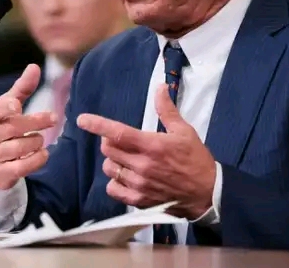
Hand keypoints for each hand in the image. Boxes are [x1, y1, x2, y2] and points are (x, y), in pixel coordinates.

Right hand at [0, 64, 56, 189]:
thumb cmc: (0, 126)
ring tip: (40, 139)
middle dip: (37, 122)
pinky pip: (22, 166)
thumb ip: (22, 88)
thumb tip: (34, 66)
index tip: (17, 106)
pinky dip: (37, 159)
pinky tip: (43, 153)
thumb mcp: (7, 106)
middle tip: (54, 117)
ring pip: (21, 147)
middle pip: (14, 128)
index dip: (4, 108)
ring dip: (37, 141)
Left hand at [77, 84, 216, 218]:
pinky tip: (125, 176)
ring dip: (113, 160)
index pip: (118, 133)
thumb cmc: (196, 159)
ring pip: (109, 168)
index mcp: (152, 145)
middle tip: (123, 140)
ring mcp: (139, 184)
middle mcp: (142, 165)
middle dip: (110, 140)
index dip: (97, 125)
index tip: (82, 120)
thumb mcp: (184, 131)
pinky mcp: (139, 200)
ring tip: (127, 159)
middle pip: (108, 149)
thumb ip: (167, 110)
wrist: (206, 192)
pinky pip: (113, 189)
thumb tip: (159, 88)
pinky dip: (115, 181)